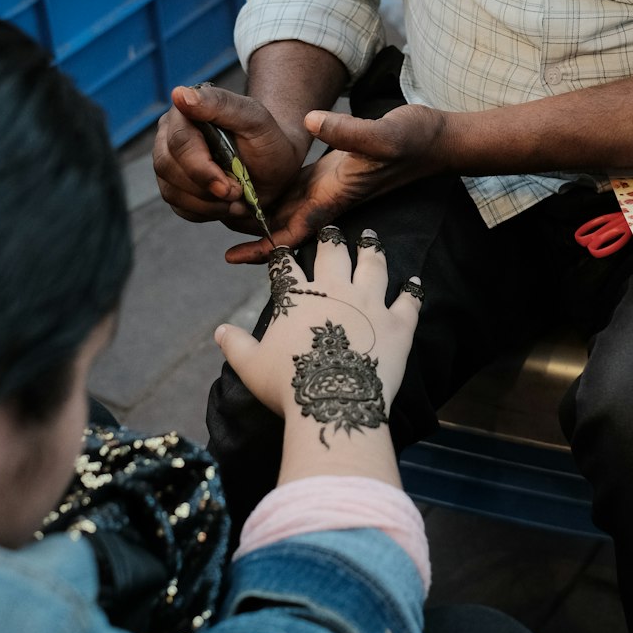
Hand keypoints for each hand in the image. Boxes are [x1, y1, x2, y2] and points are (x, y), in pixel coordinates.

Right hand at [153, 83, 306, 226]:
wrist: (275, 166)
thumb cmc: (267, 139)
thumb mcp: (254, 118)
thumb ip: (220, 104)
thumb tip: (179, 94)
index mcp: (185, 113)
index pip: (178, 142)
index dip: (201, 169)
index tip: (228, 187)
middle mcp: (169, 136)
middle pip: (168, 167)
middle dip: (206, 188)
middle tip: (237, 193)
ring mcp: (170, 163)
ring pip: (171, 191)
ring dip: (207, 204)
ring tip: (237, 199)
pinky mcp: (175, 188)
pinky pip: (179, 207)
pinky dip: (206, 212)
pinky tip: (227, 205)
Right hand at [214, 229, 422, 425]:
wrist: (334, 403)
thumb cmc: (288, 385)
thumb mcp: (251, 366)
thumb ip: (235, 345)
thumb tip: (219, 331)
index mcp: (298, 297)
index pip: (287, 267)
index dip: (283, 255)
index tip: (282, 248)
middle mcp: (336, 290)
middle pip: (333, 254)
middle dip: (331, 239)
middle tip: (333, 230)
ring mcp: (370, 304)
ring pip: (373, 266)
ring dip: (372, 250)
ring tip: (371, 238)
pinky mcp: (398, 324)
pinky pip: (409, 301)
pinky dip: (412, 291)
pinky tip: (413, 282)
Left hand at [225, 103, 447, 261]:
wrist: (436, 139)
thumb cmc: (413, 140)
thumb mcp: (381, 133)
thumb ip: (347, 130)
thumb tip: (312, 121)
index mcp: (334, 196)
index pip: (293, 232)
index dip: (263, 248)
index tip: (231, 257)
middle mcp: (327, 198)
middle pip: (280, 226)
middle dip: (247, 233)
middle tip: (207, 227)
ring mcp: (327, 187)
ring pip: (284, 208)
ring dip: (254, 214)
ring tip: (215, 209)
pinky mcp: (329, 173)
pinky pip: (292, 189)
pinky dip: (269, 191)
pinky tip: (246, 185)